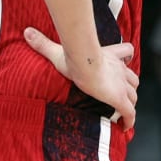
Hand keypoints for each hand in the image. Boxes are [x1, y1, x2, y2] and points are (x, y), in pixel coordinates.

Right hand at [23, 27, 139, 129]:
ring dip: (130, 103)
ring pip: (134, 95)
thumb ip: (43, 43)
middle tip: (121, 94)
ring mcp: (121, 86)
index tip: (125, 62)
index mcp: (109, 56)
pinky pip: (130, 113)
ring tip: (122, 112)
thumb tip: (27, 33)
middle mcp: (119, 71)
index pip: (128, 51)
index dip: (127, 57)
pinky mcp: (120, 99)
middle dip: (129, 87)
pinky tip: (125, 127)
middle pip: (133, 78)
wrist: (84, 64)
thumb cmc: (73, 57)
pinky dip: (129, 120)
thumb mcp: (57, 50)